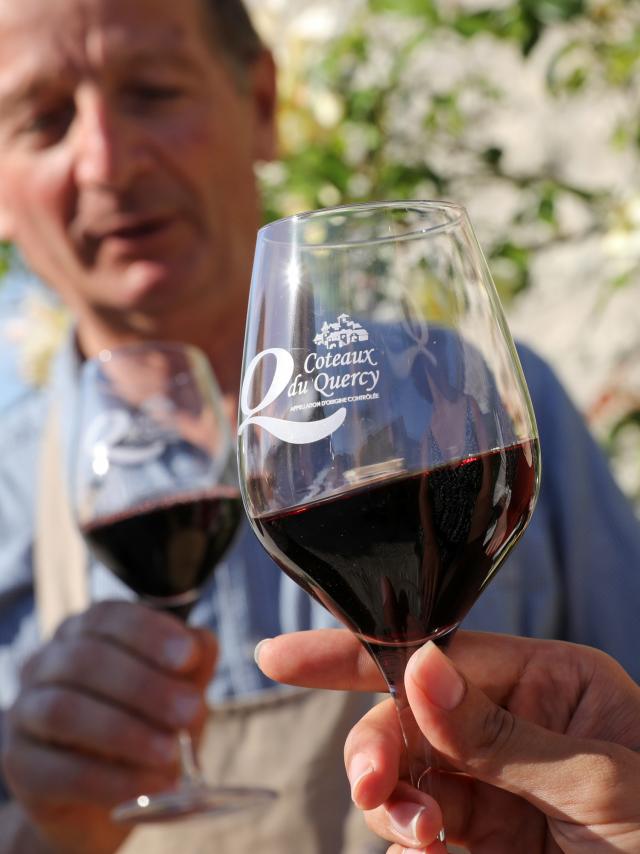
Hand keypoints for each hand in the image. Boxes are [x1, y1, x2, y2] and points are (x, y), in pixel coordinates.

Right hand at [2, 601, 215, 853]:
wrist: (108, 796)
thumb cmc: (148, 726)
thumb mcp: (177, 691)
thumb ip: (192, 665)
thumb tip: (200, 643)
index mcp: (85, 632)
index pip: (108, 617)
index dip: (149, 634)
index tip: (188, 658)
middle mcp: (47, 663)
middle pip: (86, 660)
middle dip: (144, 686)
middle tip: (191, 712)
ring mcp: (25, 712)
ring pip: (65, 710)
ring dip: (125, 732)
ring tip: (171, 754)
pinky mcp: (20, 765)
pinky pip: (58, 770)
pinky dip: (110, 780)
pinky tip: (150, 787)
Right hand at [257, 629, 639, 852]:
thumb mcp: (602, 781)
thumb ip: (502, 733)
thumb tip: (418, 672)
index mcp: (550, 680)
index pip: (439, 654)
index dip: (359, 653)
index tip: (281, 659)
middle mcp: (516, 723)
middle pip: (409, 718)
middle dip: (379, 749)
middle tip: (373, 791)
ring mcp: (498, 785)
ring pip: (408, 777)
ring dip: (394, 804)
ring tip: (422, 839)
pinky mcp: (489, 842)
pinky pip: (422, 832)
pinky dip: (410, 843)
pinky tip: (428, 853)